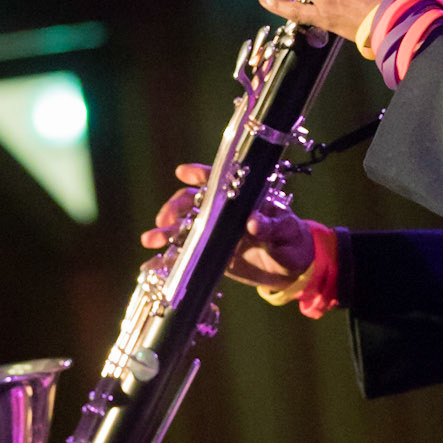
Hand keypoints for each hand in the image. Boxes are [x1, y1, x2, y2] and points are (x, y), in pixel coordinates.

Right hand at [142, 164, 315, 290]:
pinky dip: (169, 258)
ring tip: (151, 239)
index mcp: (241, 198)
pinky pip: (187, 253)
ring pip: (184, 227)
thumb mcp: (286, 231)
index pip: (218, 180)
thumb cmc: (291, 240)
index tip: (183, 173)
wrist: (292, 268)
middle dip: (175, 207)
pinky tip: (152, 263)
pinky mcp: (210, 254)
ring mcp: (214, 232)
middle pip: (192, 202)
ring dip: (165, 232)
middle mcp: (223, 212)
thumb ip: (271, 226)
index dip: (199, 174)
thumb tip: (253, 221)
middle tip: (164, 219)